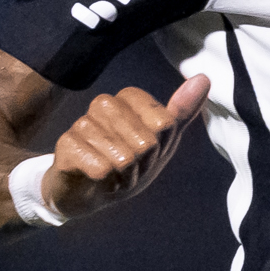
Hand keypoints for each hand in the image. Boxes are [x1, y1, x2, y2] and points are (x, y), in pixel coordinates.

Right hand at [44, 74, 207, 216]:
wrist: (90, 192)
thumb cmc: (129, 164)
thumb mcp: (162, 141)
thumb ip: (181, 111)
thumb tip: (204, 78)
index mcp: (128, 97)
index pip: (164, 123)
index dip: (159, 148)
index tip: (146, 153)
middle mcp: (103, 104)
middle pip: (146, 142)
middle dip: (143, 165)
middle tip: (128, 168)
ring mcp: (82, 123)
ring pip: (124, 157)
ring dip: (125, 176)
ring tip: (113, 174)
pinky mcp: (66, 146)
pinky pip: (101, 168)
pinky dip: (105, 181)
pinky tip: (97, 178)